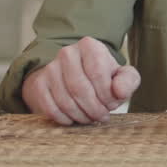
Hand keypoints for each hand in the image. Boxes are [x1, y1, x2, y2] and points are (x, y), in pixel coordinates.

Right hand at [21, 36, 140, 124]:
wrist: (71, 78)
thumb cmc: (102, 77)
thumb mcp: (121, 76)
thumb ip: (128, 81)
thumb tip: (120, 92)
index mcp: (90, 46)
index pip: (98, 73)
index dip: (107, 94)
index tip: (112, 105)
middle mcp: (67, 53)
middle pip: (80, 88)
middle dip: (94, 108)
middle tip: (102, 116)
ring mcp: (50, 68)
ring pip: (65, 100)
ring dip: (80, 115)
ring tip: (90, 118)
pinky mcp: (38, 84)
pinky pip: (50, 108)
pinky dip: (64, 119)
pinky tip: (74, 120)